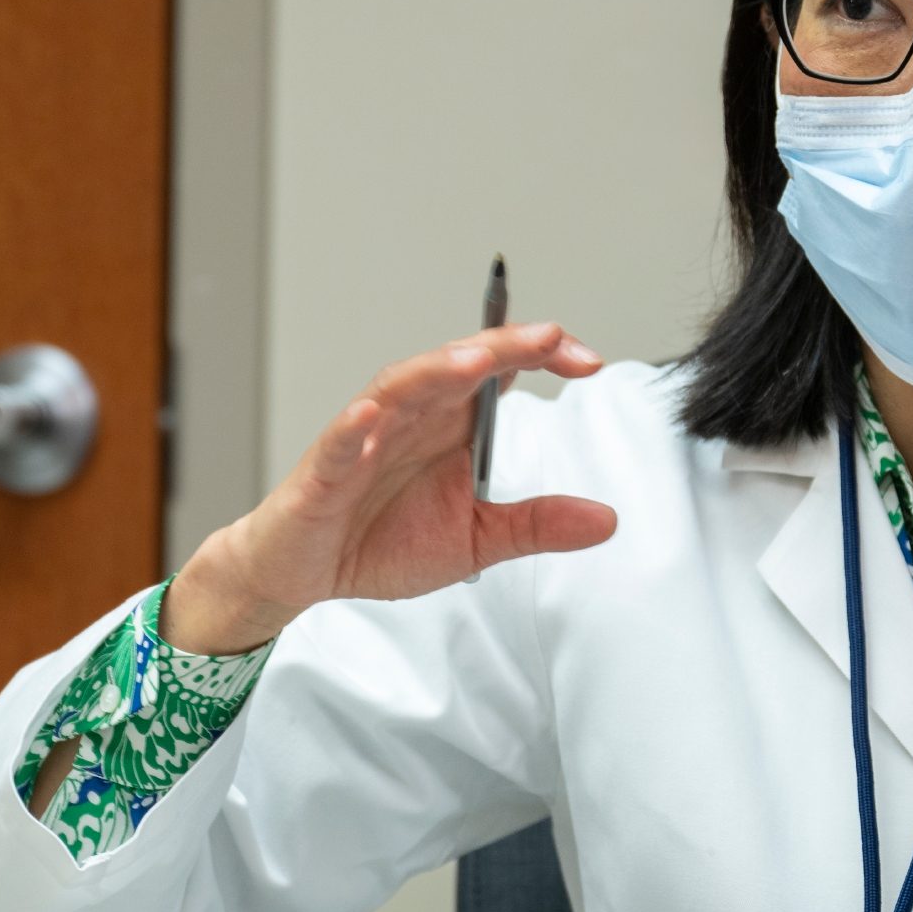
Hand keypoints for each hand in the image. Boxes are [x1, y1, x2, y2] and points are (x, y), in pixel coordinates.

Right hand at [160, 322, 617, 652]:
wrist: (307, 574)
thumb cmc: (380, 542)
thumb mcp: (477, 539)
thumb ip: (537, 524)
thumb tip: (605, 518)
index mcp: (450, 425)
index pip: (499, 374)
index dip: (541, 358)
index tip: (589, 362)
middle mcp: (411, 418)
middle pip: (457, 367)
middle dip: (502, 347)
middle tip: (549, 337)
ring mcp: (365, 439)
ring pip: (400, 388)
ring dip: (435, 369)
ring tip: (474, 360)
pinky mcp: (325, 472)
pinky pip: (339, 442)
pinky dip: (353, 427)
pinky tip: (369, 415)